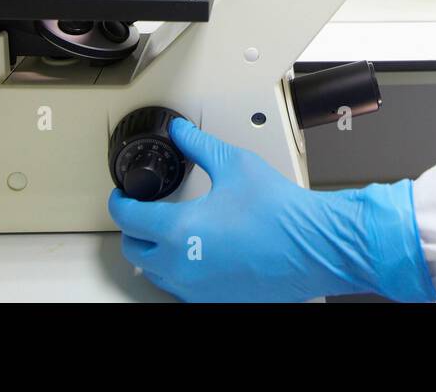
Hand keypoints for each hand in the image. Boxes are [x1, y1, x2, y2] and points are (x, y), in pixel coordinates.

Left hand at [108, 118, 435, 302]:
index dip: (120, 202)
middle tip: (142, 213)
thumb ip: (200, 147)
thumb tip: (182, 134)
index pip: (128, 219)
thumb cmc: (282, 213)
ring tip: (169, 232)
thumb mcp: (235, 165)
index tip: (123, 196)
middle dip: (133, 229)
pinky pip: (182, 289)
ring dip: (155, 253)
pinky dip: (180, 271)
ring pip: (156, 274)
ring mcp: (198, 290)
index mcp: (180, 231)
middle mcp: (183, 267)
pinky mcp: (215, 301)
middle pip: (135, 251)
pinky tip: (196, 255)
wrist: (315, 246)